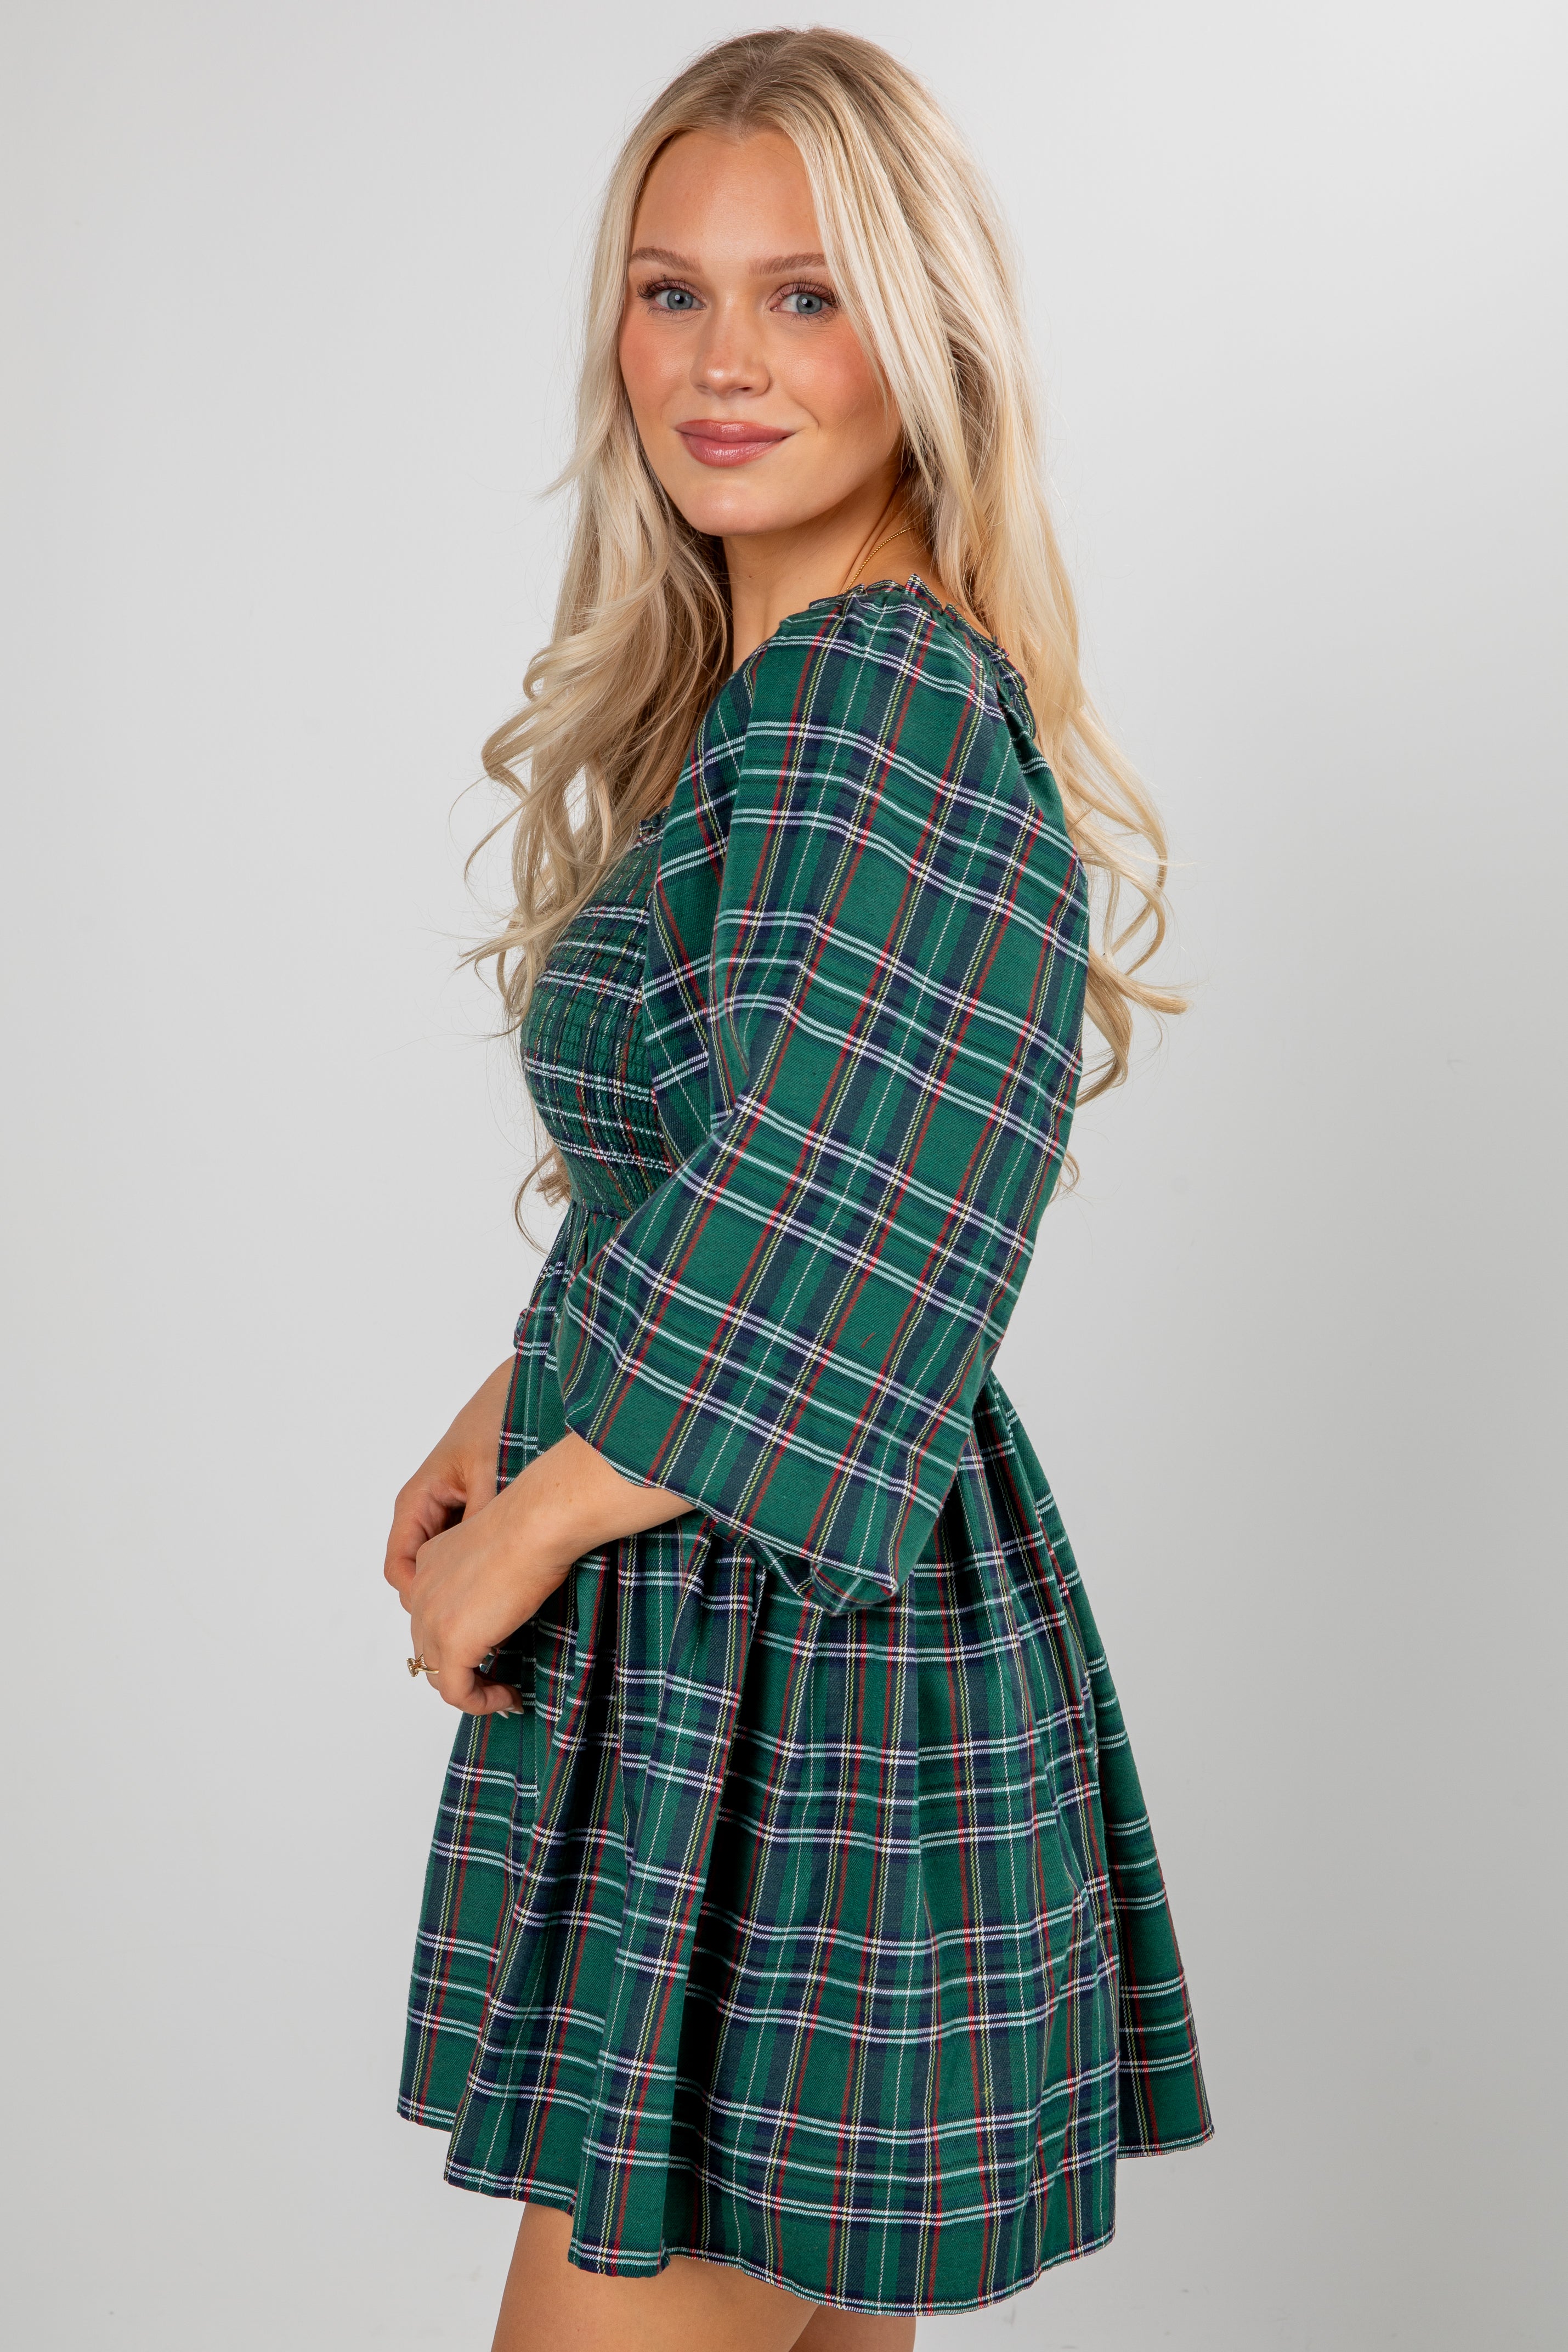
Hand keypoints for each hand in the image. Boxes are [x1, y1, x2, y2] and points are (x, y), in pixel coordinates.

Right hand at [383, 1358, 513, 1605]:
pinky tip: (513, 1574)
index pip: (399, 1568)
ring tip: (498, 1604)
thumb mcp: (489, 1477)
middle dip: (442, 1603)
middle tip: (479, 1624)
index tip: (448, 1621)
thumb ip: (479, 1524)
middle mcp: (425, 1511)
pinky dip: (482, 1568)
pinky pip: (466, 1552)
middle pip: (420, 1575)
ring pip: (444, 1568)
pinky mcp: (472, 1512)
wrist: (523, 1390)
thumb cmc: (497, 1422)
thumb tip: (483, 1572)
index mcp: (416, 1502)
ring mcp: (449, 1513)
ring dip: (464, 1588)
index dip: (418, 1600)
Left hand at [406, 1432, 691, 1715]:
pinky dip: (481, 1703)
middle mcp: (421, 1592)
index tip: (490, 1652)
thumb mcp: (496, 1551)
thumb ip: (485, 1578)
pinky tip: (509, 1697)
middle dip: (461, 1669)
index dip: (456, 1640)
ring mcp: (432, 1619)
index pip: (430, 1616)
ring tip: (504, 1692)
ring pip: (438, 1675)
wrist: (535, 1525)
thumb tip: (505, 1604)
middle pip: (429, 1648)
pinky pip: (456, 1693)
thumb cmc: (531, 1528)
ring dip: (471, 1690)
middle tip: (497, 1679)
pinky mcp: (452, 1643)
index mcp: (428, 1564)